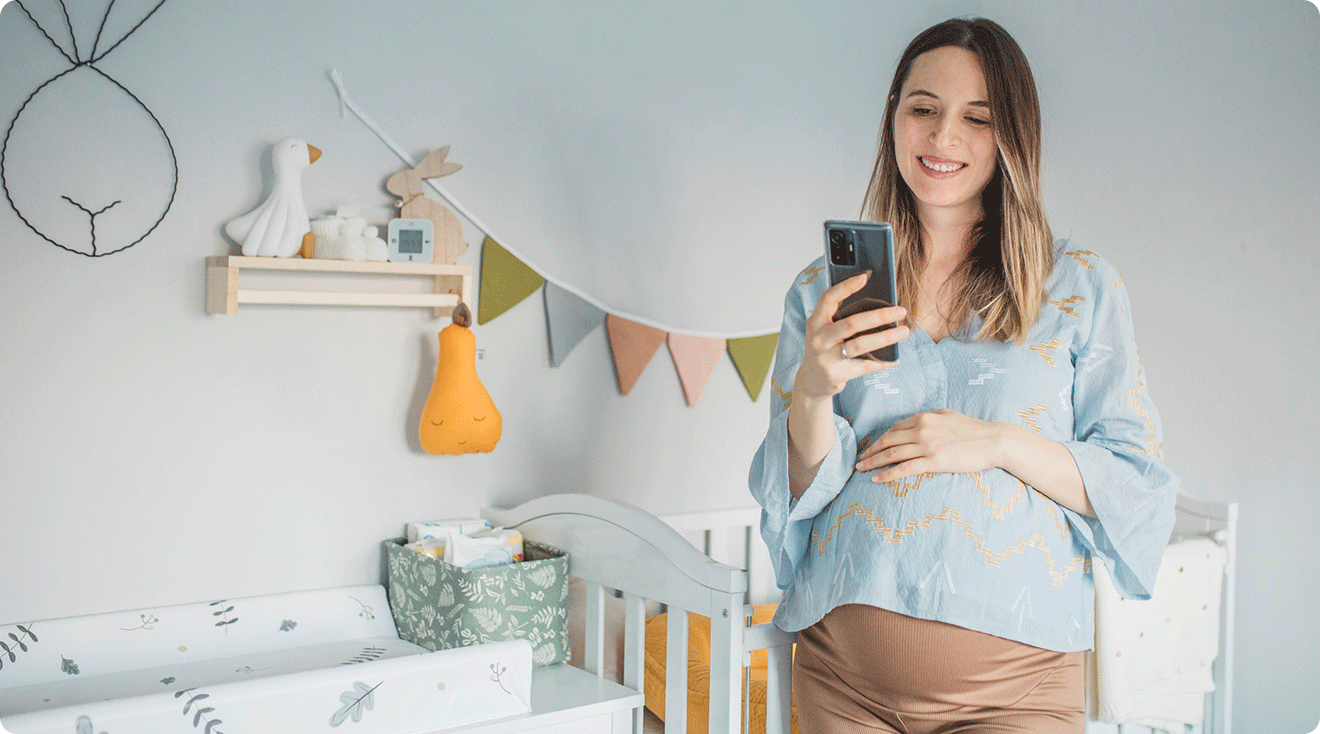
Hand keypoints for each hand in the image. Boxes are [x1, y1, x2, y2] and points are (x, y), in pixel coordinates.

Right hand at [793, 272, 908, 401]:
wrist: (811, 381)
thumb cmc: (824, 347)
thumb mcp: (824, 329)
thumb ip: (839, 314)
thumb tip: (874, 297)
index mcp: (815, 321)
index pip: (828, 298)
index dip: (846, 287)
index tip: (866, 276)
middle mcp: (818, 338)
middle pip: (851, 323)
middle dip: (879, 315)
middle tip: (900, 311)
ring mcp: (826, 358)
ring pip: (859, 345)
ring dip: (885, 337)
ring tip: (904, 331)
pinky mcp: (836, 374)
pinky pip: (864, 366)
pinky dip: (882, 362)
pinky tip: (895, 358)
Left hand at [857, 409, 1007, 481]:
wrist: (994, 440)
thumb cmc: (973, 429)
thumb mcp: (948, 415)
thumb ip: (930, 417)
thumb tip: (917, 422)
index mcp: (923, 418)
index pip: (894, 429)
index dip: (880, 439)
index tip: (872, 447)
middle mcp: (921, 430)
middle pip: (887, 441)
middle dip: (870, 450)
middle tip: (859, 459)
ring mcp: (926, 446)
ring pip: (891, 454)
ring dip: (873, 462)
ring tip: (861, 469)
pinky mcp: (933, 461)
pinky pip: (903, 469)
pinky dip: (887, 474)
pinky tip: (877, 479)